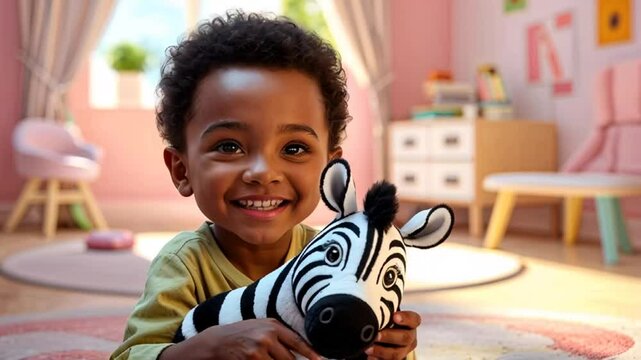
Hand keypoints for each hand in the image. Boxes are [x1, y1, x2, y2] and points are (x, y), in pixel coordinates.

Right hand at [160, 318, 319, 359]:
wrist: (213, 342)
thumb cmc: (239, 335)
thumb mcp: (259, 328)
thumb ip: (279, 336)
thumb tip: (302, 351)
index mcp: (272, 325)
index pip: (297, 342)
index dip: (311, 354)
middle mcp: (267, 335)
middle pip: (290, 359)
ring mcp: (258, 349)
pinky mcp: (249, 359)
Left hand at [364, 310, 420, 359]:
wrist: (377, 333)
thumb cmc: (379, 318)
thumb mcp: (383, 313)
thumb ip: (381, 311)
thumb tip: (369, 306)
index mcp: (411, 323)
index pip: (414, 319)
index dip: (406, 318)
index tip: (394, 316)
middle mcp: (410, 337)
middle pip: (405, 338)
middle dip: (389, 336)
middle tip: (375, 335)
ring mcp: (403, 351)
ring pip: (397, 354)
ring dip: (381, 351)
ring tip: (367, 348)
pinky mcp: (395, 359)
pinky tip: (369, 358)